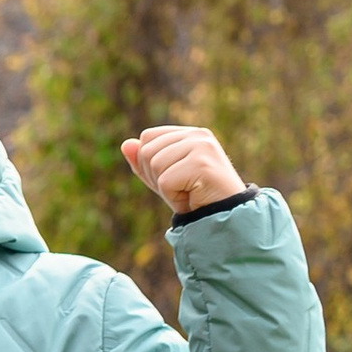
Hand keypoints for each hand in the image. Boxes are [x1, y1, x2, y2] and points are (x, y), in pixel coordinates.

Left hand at [122, 124, 243, 216]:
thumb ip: (143, 162)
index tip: (173, 178)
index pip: (148, 137)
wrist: (225, 217)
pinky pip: (166, 181)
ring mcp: (201, 147)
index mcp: (190, 134)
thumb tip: (125, 144)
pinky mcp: (201, 163)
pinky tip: (193, 197)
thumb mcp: (164, 179)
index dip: (149, 163)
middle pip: (147, 151)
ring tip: (188, 192)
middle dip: (156, 177)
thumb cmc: (196, 198)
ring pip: (155, 165)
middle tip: (181, 188)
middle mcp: (197, 135)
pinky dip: (174, 197)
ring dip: (166, 188)